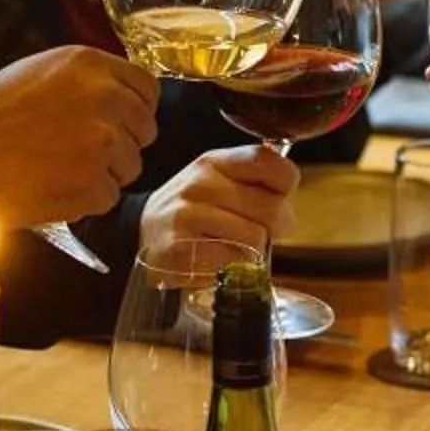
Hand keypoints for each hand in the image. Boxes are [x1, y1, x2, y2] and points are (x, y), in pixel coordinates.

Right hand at [0, 48, 157, 226]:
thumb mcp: (36, 73)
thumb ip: (83, 81)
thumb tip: (115, 98)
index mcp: (90, 65)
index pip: (147, 88)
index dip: (136, 110)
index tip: (121, 124)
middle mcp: (105, 98)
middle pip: (144, 130)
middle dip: (121, 146)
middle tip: (79, 154)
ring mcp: (103, 142)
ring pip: (129, 167)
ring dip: (101, 175)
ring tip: (55, 171)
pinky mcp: (94, 183)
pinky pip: (107, 198)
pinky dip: (83, 201)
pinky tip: (49, 189)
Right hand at [139, 145, 299, 254]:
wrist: (140, 234)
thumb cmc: (192, 211)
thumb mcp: (218, 183)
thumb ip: (255, 183)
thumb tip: (289, 208)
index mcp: (215, 162)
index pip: (270, 162)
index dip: (285, 185)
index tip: (275, 197)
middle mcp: (201, 184)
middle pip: (273, 209)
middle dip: (274, 228)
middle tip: (256, 233)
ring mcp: (188, 215)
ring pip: (257, 239)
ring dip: (252, 252)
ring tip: (230, 247)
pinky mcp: (182, 249)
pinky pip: (234, 263)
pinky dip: (232, 269)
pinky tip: (215, 261)